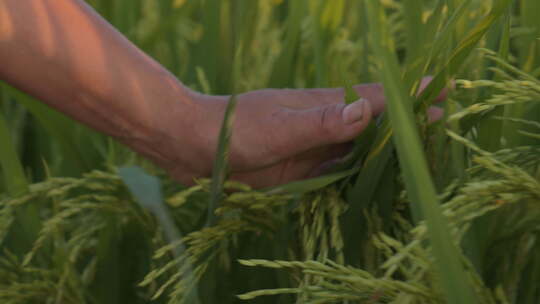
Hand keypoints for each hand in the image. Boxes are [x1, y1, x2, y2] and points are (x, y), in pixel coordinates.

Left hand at [153, 77, 446, 188]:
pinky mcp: (300, 169)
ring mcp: (313, 147)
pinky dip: (359, 173)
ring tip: (417, 152)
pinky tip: (373, 179)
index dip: (408, 95)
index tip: (441, 87)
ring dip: (386, 149)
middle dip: (406, 122)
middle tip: (442, 121)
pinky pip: (337, 171)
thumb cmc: (234, 130)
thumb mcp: (280, 127)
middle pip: (373, 124)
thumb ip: (321, 122)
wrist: (194, 146)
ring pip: (358, 148)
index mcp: (324, 106)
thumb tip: (365, 110)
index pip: (375, 98)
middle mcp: (324, 125)